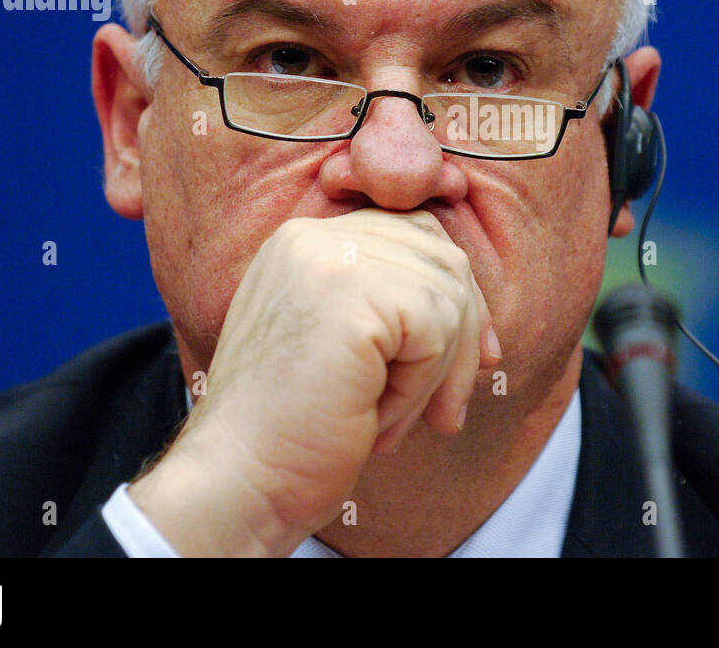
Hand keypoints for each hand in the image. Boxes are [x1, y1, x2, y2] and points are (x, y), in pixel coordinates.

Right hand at [128, 208, 499, 555]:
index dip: (457, 297)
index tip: (479, 358)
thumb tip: (478, 309)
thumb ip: (391, 304)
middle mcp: (313, 237)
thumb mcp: (344, 346)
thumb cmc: (291, 428)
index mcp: (304, 242)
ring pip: (448, 298)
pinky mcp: (352, 298)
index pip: (416, 235)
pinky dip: (421, 389)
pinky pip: (437, 334)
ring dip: (438, 374)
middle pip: (443, 259)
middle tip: (447, 412)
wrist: (239, 481)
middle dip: (464, 336)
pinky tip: (377, 422)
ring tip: (390, 423)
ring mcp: (330, 260)